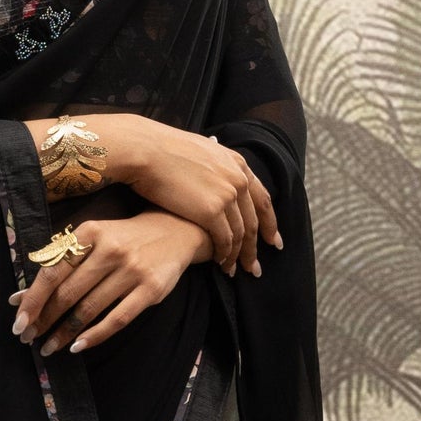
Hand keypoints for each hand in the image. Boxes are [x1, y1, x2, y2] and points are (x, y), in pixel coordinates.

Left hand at [12, 212, 209, 356]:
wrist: (176, 231)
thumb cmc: (124, 238)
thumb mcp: (94, 237)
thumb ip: (61, 262)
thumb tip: (19, 296)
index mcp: (90, 233)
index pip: (52, 271)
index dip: (32, 300)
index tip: (18, 321)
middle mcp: (110, 250)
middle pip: (68, 293)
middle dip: (44, 319)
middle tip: (28, 338)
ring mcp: (132, 271)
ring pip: (89, 309)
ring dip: (64, 332)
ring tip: (48, 347)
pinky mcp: (151, 290)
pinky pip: (118, 319)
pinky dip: (95, 336)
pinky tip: (77, 346)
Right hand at [48, 113, 280, 276]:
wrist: (146, 149)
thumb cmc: (162, 150)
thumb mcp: (200, 151)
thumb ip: (214, 167)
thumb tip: (211, 176)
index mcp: (237, 164)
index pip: (261, 199)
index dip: (269, 223)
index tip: (273, 241)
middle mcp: (238, 180)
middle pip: (254, 221)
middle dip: (256, 248)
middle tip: (255, 268)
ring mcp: (227, 195)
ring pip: (241, 234)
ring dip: (239, 256)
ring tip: (234, 272)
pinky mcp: (211, 211)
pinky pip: (224, 241)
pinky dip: (224, 255)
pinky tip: (219, 264)